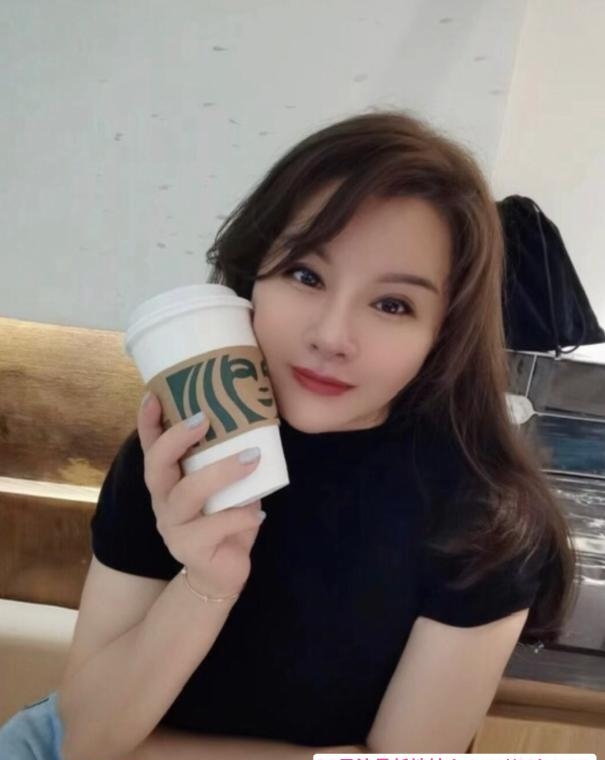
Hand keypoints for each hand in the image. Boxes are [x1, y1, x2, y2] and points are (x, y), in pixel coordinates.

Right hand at [137, 392, 264, 598]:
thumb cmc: (224, 520)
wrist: (220, 574)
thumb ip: (230, 461)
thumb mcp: (226, 487)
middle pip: (156, 466)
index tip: (154, 394)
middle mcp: (163, 501)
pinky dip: (240, 516)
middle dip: (176, 439)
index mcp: (168, 481)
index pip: (151, 447)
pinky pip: (215, 527)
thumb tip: (255, 421)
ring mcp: (173, 526)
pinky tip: (259, 513)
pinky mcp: (190, 550)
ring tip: (252, 458)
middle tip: (205, 418)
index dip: (147, 422)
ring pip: (187, 494)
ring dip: (220, 473)